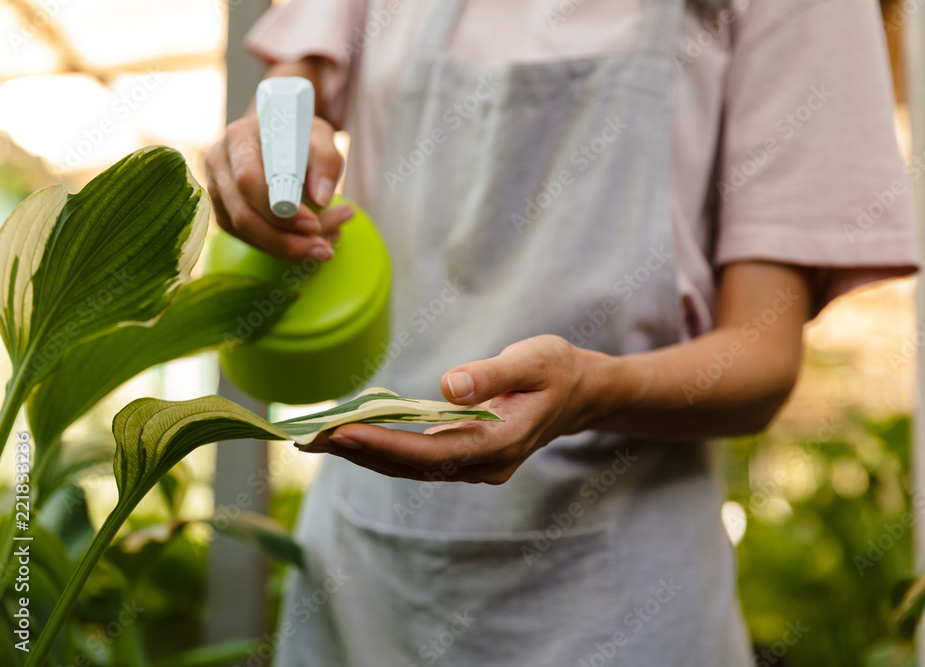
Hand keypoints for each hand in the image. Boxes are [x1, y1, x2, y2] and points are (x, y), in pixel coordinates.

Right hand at [205, 112, 351, 260]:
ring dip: (289, 247)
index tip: (314, 224)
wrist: (281, 139)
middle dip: (287, 239)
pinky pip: (249, 239)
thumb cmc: (299, 136)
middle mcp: (219, 163)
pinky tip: (310, 243)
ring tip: (325, 245)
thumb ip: (326, 161)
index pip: (250, 181)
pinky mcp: (224, 212)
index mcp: (238, 138)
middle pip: (244, 215)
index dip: (280, 210)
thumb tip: (321, 199)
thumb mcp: (320, 137)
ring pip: (246, 232)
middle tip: (325, 248)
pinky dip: (281, 248)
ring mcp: (217, 190)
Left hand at [301, 335, 609, 483]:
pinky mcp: (467, 456)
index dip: (384, 443)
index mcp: (500, 443)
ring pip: (411, 466)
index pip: (431, 452)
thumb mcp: (534, 359)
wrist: (582, 393)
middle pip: (412, 465)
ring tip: (316, 439)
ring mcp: (476, 466)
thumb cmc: (559, 370)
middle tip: (307, 438)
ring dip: (364, 452)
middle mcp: (485, 465)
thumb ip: (492, 374)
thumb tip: (449, 387)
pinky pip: (418, 458)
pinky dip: (383, 447)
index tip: (341, 430)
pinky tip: (353, 435)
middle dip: (358, 451)